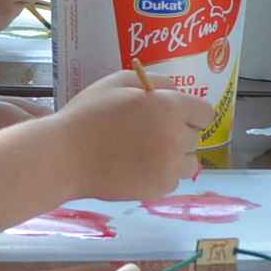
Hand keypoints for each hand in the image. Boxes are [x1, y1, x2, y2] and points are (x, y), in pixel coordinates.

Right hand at [55, 75, 213, 201]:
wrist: (65, 156)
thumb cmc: (89, 114)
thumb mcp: (120, 82)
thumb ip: (156, 82)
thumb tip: (177, 91)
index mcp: (169, 108)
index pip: (205, 113)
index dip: (191, 113)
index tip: (174, 116)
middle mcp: (176, 138)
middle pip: (196, 138)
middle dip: (180, 133)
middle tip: (150, 134)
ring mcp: (169, 167)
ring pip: (191, 163)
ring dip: (177, 157)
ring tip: (147, 153)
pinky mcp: (159, 189)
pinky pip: (173, 180)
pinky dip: (161, 175)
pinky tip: (137, 168)